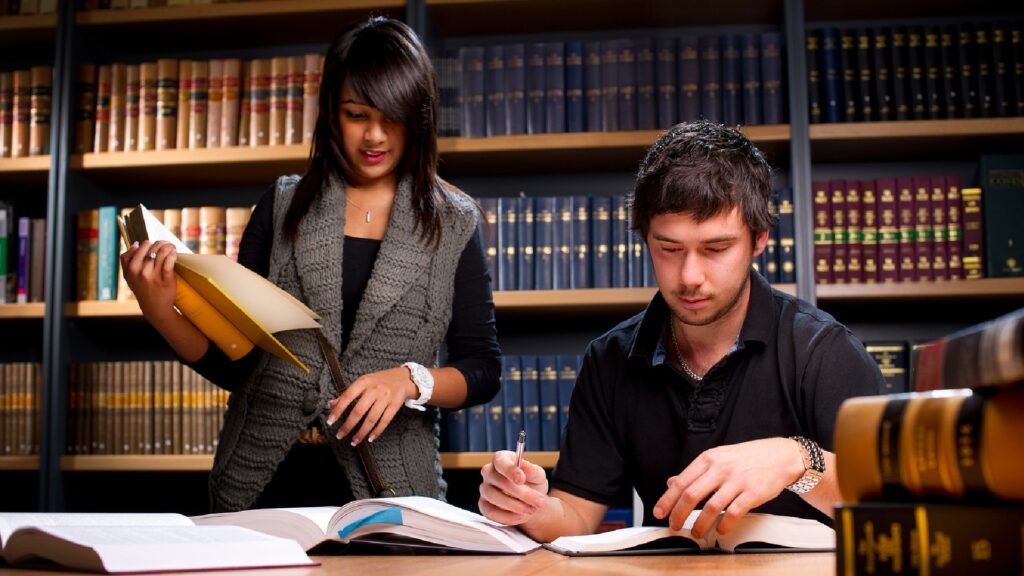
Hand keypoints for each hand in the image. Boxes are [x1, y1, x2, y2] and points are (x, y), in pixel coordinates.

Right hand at [120, 240, 177, 323]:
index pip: (141, 246)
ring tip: (172, 248)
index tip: (155, 244)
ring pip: (162, 252)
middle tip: (167, 244)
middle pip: (153, 248)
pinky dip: (173, 254)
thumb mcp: (129, 277)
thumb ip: (126, 260)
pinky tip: (174, 253)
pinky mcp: (166, 280)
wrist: (154, 308)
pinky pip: (169, 261)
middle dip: (162, 243)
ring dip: (169, 247)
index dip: (150, 243)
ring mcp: (154, 276)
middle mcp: (141, 271)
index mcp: (131, 269)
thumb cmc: (142, 289)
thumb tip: (135, 244)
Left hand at [325, 366, 416, 444]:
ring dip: (361, 432)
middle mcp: (375, 389)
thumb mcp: (363, 382)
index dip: (338, 410)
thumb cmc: (379, 381)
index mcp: (364, 382)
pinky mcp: (395, 405)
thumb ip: (347, 393)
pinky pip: (385, 421)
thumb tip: (331, 404)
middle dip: (348, 425)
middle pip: (359, 410)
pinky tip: (370, 438)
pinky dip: (377, 431)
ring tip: (354, 441)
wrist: (402, 378)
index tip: (330, 422)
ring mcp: (386, 397)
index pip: (347, 396)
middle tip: (340, 435)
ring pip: (372, 418)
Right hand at [478, 450, 548, 525]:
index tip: (521, 479)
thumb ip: (533, 471)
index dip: (509, 470)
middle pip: (500, 481)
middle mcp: (489, 472)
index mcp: (501, 459)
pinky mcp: (483, 505)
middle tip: (539, 502)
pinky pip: (491, 512)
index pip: (500, 461)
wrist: (529, 502)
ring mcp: (484, 489)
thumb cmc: (532, 484)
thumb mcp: (538, 476)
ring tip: (532, 509)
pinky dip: (508, 517)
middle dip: (522, 493)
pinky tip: (521, 516)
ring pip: (495, 497)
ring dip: (516, 506)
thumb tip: (525, 466)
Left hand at [652, 437, 803, 538]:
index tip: (659, 512)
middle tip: (674, 526)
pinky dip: (724, 524)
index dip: (667, 499)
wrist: (780, 455)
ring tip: (697, 532)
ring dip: (700, 524)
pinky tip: (720, 530)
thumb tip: (672, 482)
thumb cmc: (747, 458)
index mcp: (709, 458)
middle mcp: (721, 468)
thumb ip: (696, 471)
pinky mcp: (753, 492)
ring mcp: (737, 480)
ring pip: (711, 507)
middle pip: (691, 495)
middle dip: (679, 514)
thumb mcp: (718, 457)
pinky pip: (733, 512)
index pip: (682, 482)